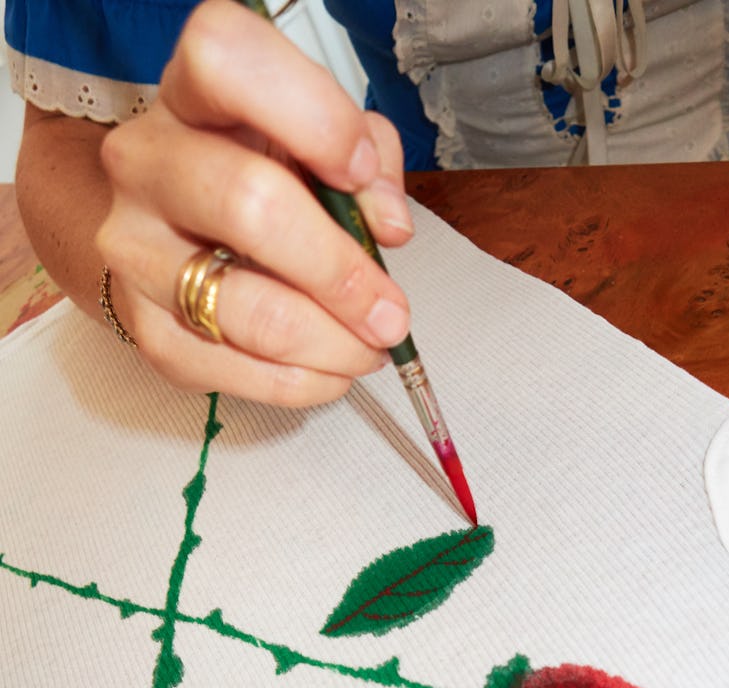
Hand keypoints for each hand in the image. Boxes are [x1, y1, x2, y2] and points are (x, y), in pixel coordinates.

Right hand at [96, 0, 412, 406]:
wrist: (166, 229)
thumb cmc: (256, 174)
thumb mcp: (316, 143)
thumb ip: (367, 164)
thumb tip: (388, 229)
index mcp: (193, 95)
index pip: (226, 61)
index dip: (310, 115)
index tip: (360, 171)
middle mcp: (146, 162)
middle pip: (247, 205)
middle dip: (340, 272)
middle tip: (391, 314)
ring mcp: (134, 248)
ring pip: (240, 307)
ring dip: (327, 342)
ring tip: (370, 350)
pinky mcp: (143, 324)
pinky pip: (224, 368)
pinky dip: (295, 382)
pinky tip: (331, 374)